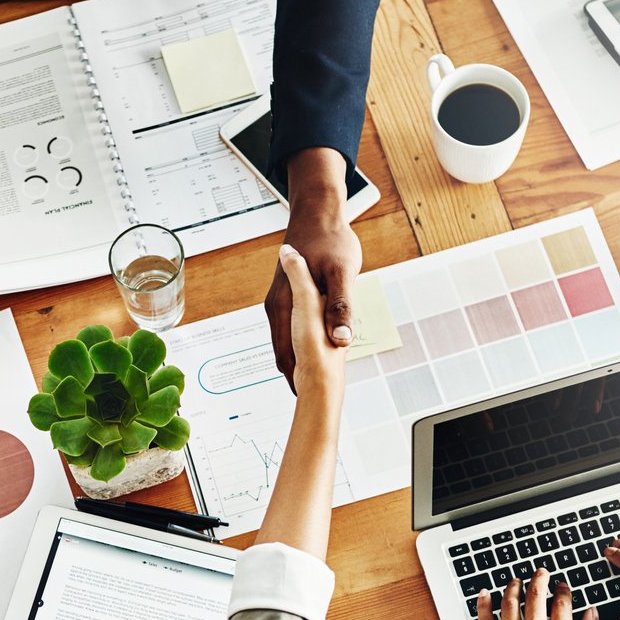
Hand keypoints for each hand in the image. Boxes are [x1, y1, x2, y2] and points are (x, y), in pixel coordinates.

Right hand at [265, 150, 358, 387]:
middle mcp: (277, 307)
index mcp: (285, 305)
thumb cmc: (332, 240)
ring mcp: (279, 304)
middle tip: (310, 405)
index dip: (298, 380)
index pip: (286, 353)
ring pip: (285, 344)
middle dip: (295, 378)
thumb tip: (341, 341)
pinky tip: (308, 359)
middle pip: (282, 353)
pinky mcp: (286, 300)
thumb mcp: (343, 274)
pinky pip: (288, 331)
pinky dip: (296, 348)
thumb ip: (340, 308)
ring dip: (296, 365)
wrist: (319, 213)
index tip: (309, 404)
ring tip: (308, 391)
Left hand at [479, 570, 599, 619]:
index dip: (563, 591)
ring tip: (516, 580)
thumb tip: (592, 615)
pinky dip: (483, 605)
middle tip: (540, 572)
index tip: (563, 586)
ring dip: (513, 587)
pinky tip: (484, 595)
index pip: (562, 605)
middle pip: (535, 598)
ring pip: (509, 605)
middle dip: (539, 580)